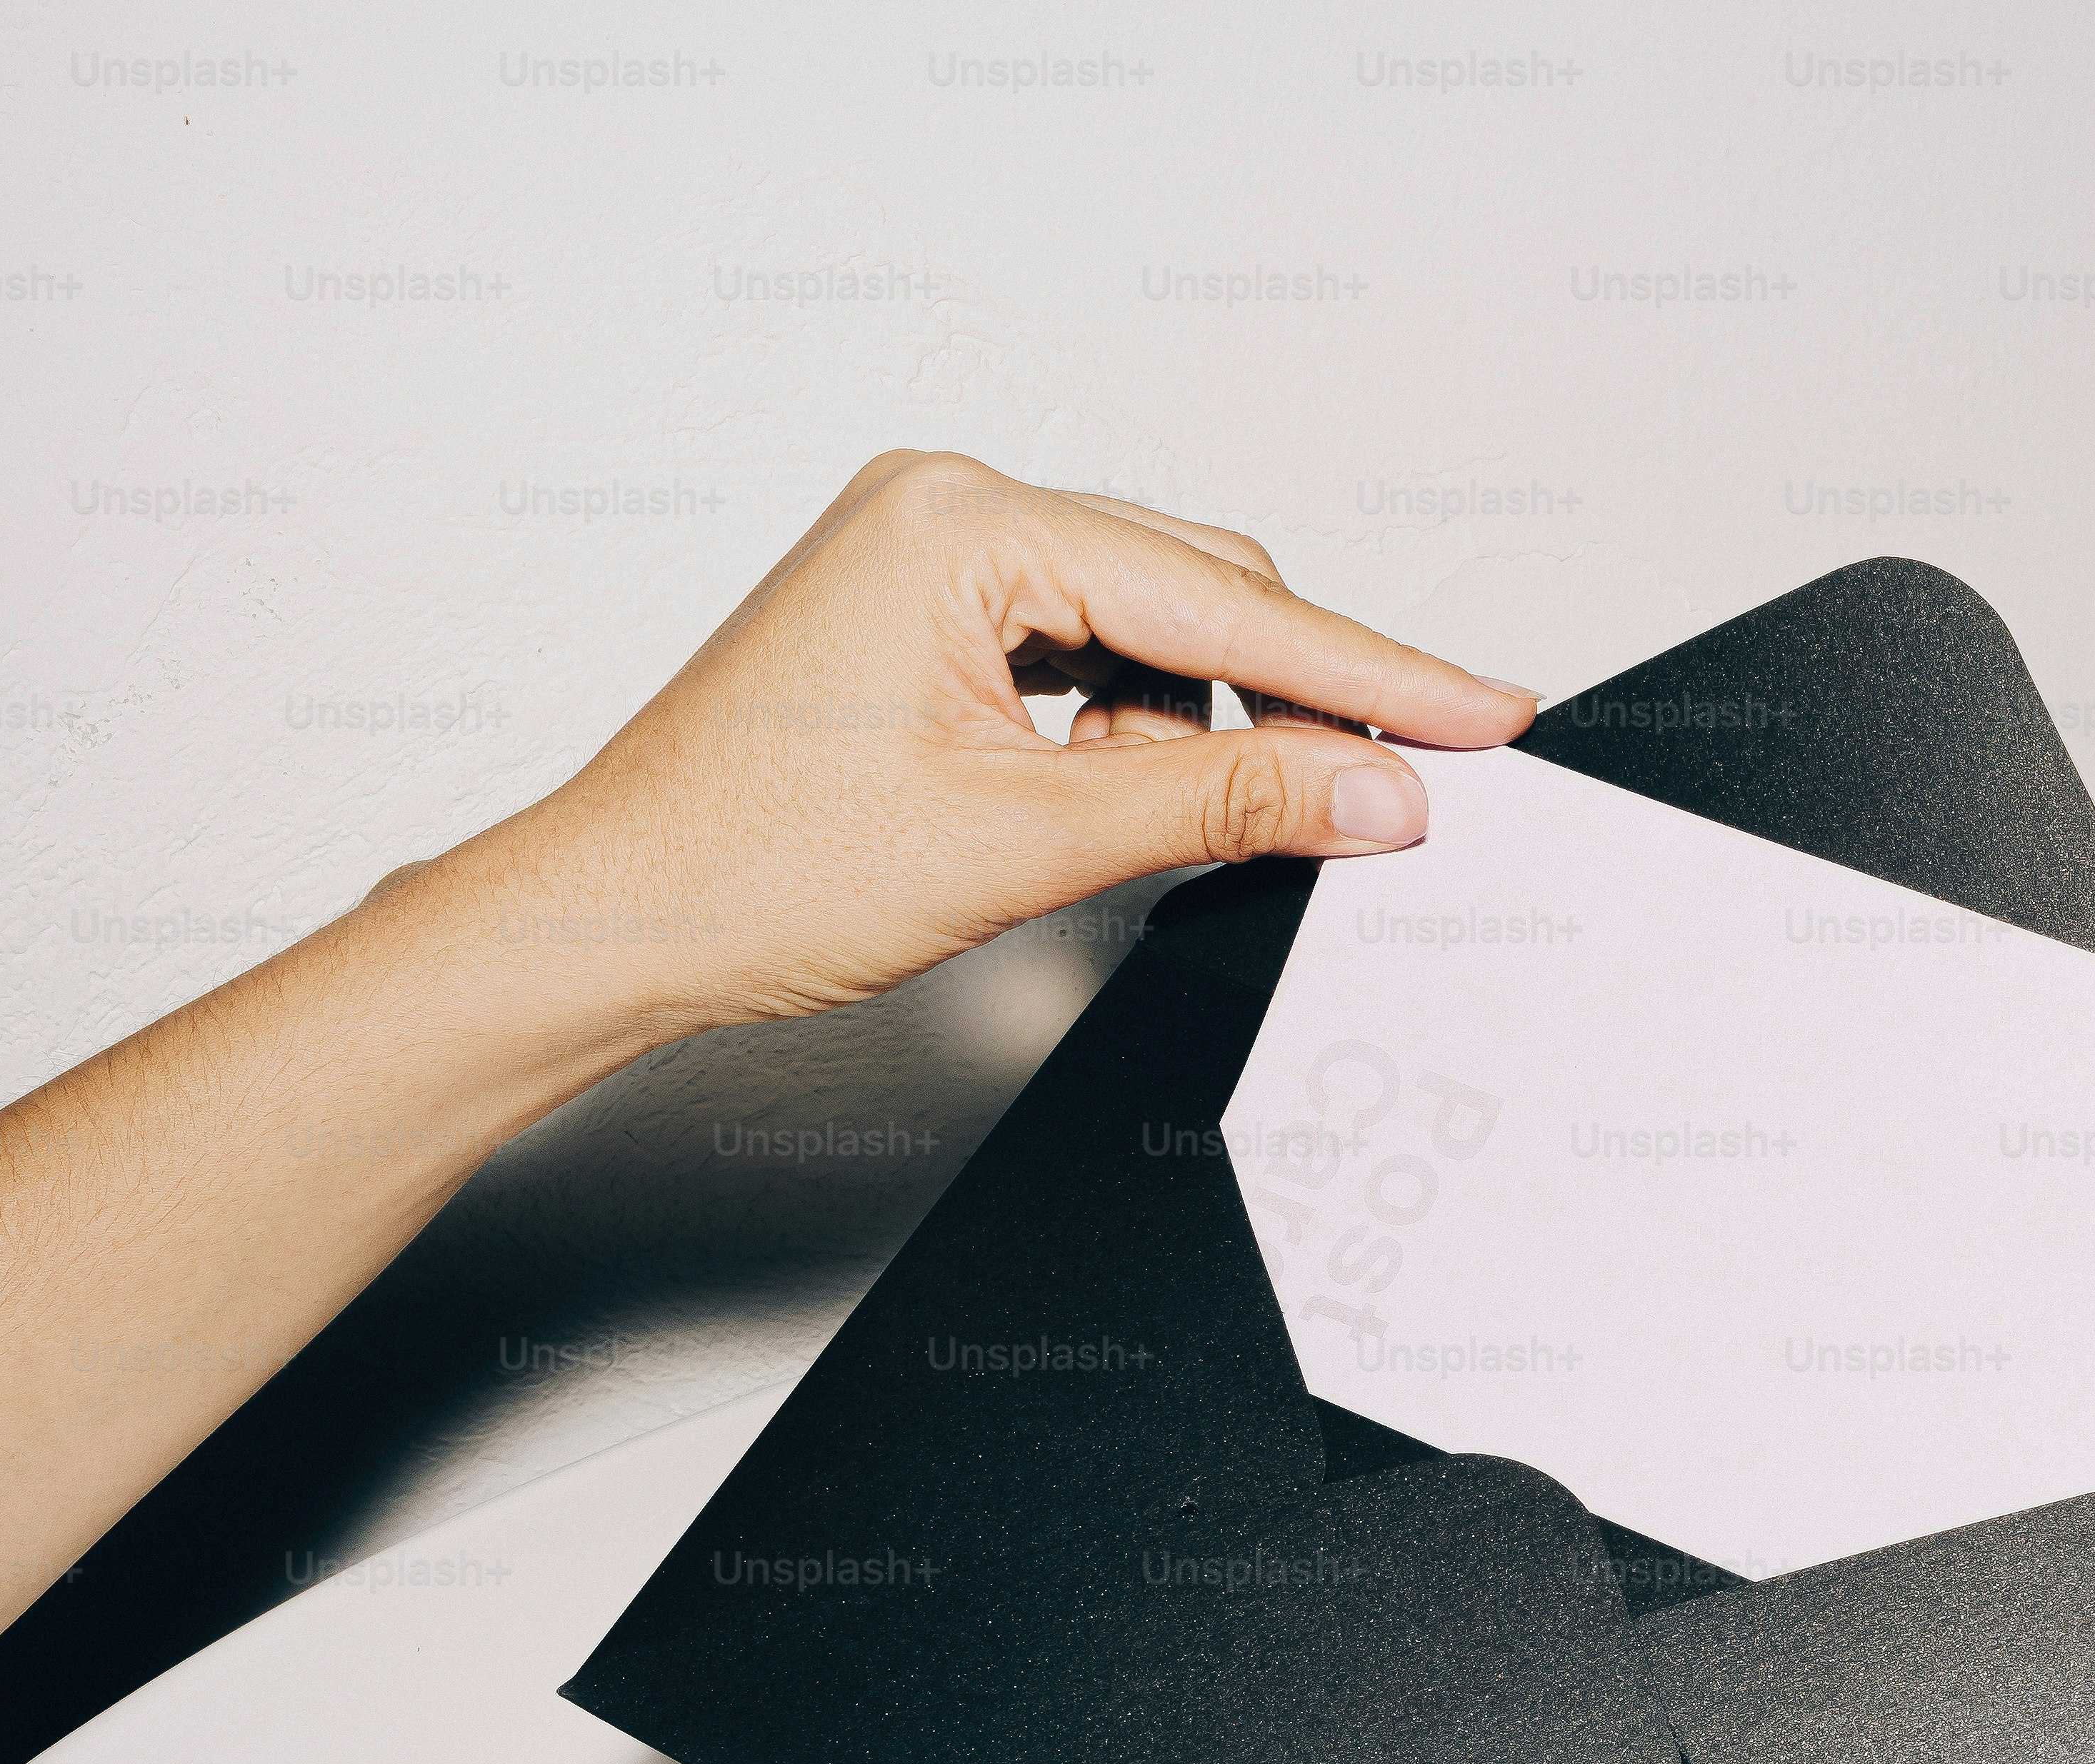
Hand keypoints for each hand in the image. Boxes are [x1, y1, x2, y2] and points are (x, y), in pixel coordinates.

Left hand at [482, 448, 1537, 1045]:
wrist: (607, 923)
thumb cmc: (746, 871)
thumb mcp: (1026, 839)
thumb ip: (1224, 797)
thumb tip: (1374, 787)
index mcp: (960, 521)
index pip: (1224, 597)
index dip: (1373, 669)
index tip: (1486, 708)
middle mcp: (945, 509)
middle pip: (1199, 589)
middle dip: (1288, 700)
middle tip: (1389, 792)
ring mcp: (929, 560)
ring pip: (1148, 630)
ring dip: (1185, 732)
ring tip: (1128, 826)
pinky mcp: (923, 622)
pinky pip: (1082, 658)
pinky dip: (1123, 734)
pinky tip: (1096, 803)